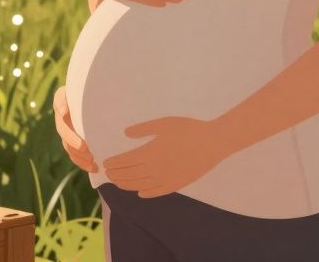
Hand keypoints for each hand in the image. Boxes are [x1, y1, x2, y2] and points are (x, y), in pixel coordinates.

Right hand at [53, 87, 96, 171]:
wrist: (103, 101)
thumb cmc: (103, 92)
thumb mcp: (99, 89)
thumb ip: (98, 90)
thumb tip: (98, 94)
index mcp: (65, 97)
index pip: (60, 100)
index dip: (62, 106)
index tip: (65, 112)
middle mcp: (63, 114)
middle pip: (62, 128)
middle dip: (72, 139)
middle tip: (85, 147)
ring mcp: (67, 129)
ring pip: (67, 144)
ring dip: (78, 155)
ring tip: (92, 161)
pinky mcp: (73, 141)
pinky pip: (74, 154)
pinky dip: (82, 162)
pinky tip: (94, 167)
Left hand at [102, 116, 232, 197]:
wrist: (212, 142)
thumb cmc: (188, 129)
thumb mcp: (163, 124)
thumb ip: (143, 129)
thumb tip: (126, 133)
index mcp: (149, 152)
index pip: (126, 161)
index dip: (114, 163)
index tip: (106, 164)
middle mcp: (154, 169)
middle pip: (130, 175)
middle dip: (117, 175)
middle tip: (108, 174)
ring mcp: (166, 179)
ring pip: (141, 186)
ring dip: (127, 185)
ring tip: (119, 183)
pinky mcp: (177, 184)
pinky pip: (158, 192)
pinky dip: (147, 194)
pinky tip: (140, 194)